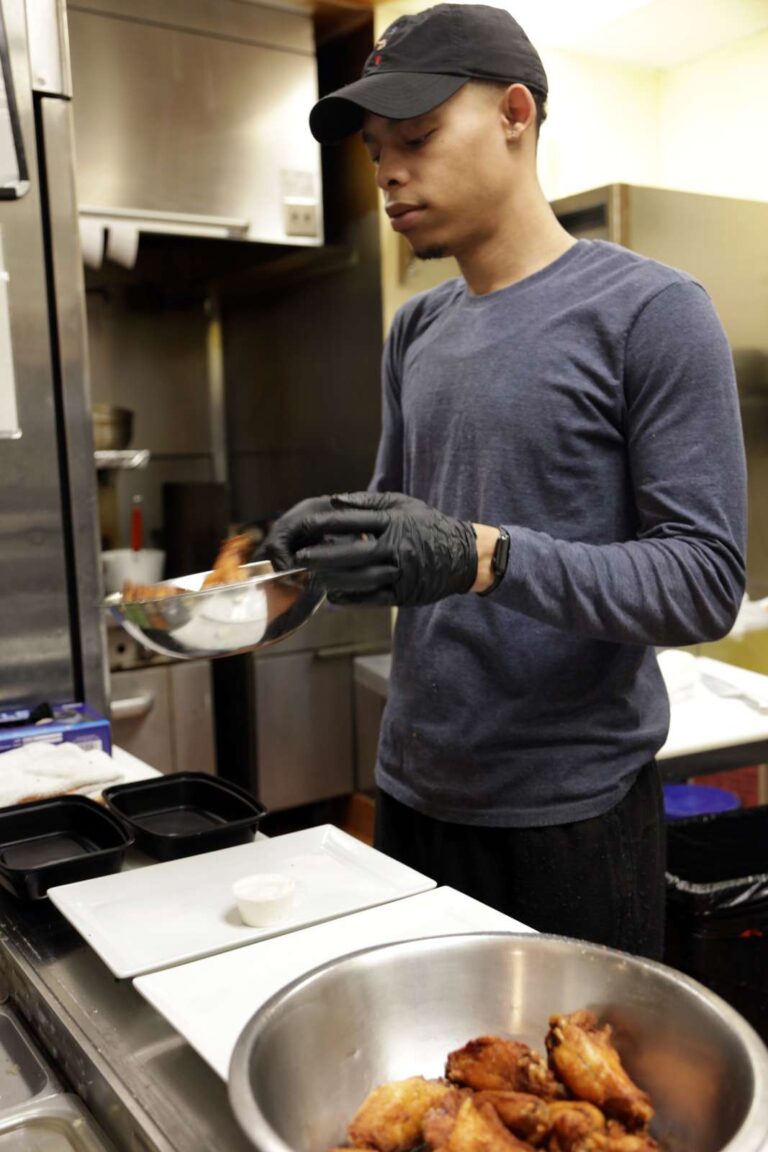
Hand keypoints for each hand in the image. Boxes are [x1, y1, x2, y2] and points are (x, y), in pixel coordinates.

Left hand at [264, 492, 476, 606]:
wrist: (464, 555)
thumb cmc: (428, 526)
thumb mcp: (404, 504)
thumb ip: (369, 501)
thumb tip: (335, 500)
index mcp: (395, 521)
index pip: (354, 521)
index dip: (327, 524)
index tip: (305, 526)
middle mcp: (397, 547)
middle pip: (354, 552)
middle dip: (324, 556)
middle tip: (300, 558)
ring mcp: (402, 572)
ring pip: (361, 578)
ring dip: (334, 579)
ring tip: (312, 578)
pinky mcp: (405, 594)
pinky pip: (374, 598)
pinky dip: (352, 599)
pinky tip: (333, 596)